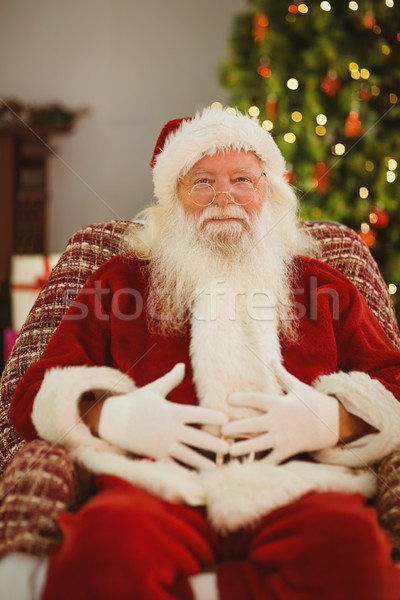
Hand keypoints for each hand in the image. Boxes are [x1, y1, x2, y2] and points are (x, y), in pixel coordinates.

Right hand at [98, 363, 228, 469]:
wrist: (112, 421)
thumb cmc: (135, 403)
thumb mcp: (153, 389)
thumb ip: (170, 379)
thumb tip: (182, 365)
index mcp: (171, 412)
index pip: (195, 414)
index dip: (211, 416)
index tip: (226, 420)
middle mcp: (169, 430)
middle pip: (195, 438)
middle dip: (213, 443)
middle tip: (229, 448)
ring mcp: (162, 445)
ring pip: (187, 456)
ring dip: (203, 462)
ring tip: (218, 468)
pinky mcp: (156, 456)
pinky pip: (173, 466)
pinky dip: (185, 472)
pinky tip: (198, 478)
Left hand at [222, 361, 338, 464]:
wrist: (333, 423)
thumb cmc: (312, 402)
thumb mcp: (297, 387)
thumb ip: (281, 375)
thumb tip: (270, 358)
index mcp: (279, 404)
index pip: (256, 399)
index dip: (241, 399)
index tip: (227, 399)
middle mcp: (279, 421)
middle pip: (253, 424)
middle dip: (236, 427)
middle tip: (221, 430)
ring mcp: (283, 437)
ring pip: (259, 444)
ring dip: (243, 448)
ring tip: (229, 450)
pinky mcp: (288, 450)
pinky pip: (271, 459)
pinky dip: (259, 464)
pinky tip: (246, 467)